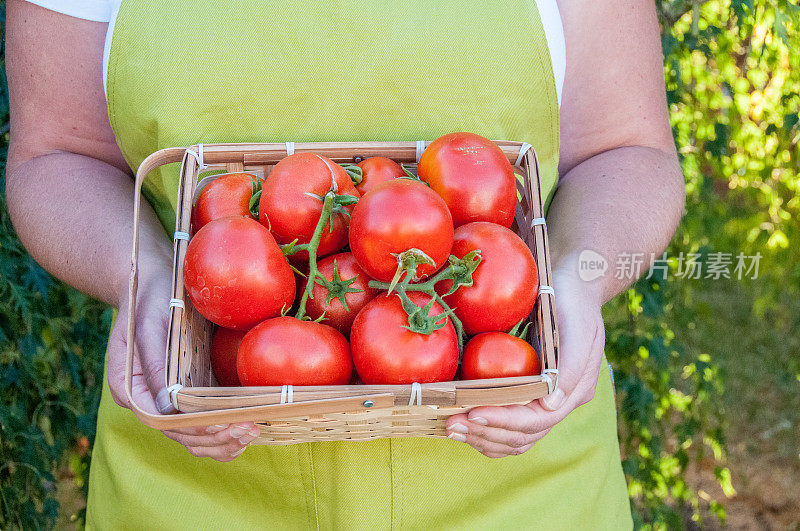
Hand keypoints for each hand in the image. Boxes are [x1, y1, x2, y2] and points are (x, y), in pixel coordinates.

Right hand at [106, 258, 257, 461]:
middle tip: (250, 429)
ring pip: (194, 437)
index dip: (195, 428)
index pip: (162, 422)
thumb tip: (166, 406)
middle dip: (216, 438)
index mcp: (130, 387)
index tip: (225, 424)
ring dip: (223, 442)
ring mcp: (169, 400)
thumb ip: (154, 365)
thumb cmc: (151, 299)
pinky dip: (224, 433)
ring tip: (252, 433)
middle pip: (181, 435)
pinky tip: (247, 430)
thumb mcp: (149, 325)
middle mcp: (149, 400)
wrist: (157, 282)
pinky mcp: (189, 393)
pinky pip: (205, 423)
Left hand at [445, 268, 605, 456]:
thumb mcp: (576, 324)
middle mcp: (561, 402)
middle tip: (452, 425)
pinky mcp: (531, 395)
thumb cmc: (572, 299)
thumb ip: (571, 366)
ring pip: (516, 439)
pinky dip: (488, 434)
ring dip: (484, 439)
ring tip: (452, 429)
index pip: (537, 420)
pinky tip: (465, 427)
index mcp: (575, 389)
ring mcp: (547, 401)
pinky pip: (511, 428)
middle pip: (523, 435)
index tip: (473, 413)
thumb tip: (551, 405)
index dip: (504, 421)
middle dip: (487, 433)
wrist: (574, 286)